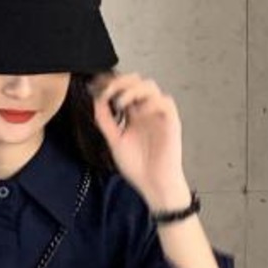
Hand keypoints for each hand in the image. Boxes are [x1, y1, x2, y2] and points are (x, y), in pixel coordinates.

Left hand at [90, 71, 189, 214]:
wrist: (154, 185)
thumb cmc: (138, 168)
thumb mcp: (114, 141)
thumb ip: (105, 121)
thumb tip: (96, 99)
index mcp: (132, 113)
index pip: (123, 88)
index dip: (110, 82)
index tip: (96, 84)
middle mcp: (145, 110)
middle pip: (136, 81)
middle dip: (121, 81)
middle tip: (108, 89)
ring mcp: (158, 114)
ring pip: (150, 86)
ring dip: (133, 89)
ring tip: (121, 102)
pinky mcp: (171, 121)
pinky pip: (165, 102)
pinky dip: (151, 102)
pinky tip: (139, 111)